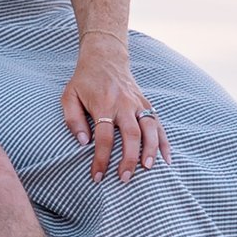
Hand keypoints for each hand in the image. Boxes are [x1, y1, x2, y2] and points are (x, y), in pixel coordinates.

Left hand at [61, 47, 168, 182]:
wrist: (105, 58)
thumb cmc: (84, 81)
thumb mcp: (69, 96)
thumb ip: (73, 120)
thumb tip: (83, 142)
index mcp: (103, 104)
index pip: (103, 137)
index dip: (101, 159)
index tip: (98, 176)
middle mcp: (124, 105)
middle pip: (130, 135)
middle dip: (129, 158)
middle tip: (124, 178)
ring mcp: (138, 104)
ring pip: (150, 129)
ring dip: (151, 150)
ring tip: (148, 169)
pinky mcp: (146, 104)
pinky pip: (158, 124)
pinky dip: (164, 142)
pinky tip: (166, 159)